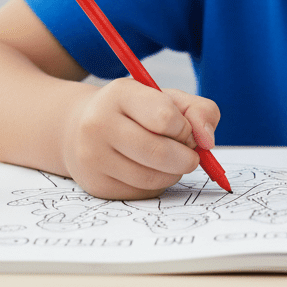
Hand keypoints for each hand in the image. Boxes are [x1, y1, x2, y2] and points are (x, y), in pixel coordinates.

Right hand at [61, 79, 220, 199]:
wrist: (79, 128)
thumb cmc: (134, 111)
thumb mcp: (165, 98)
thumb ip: (198, 110)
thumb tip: (208, 141)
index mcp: (120, 93)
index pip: (165, 117)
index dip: (185, 128)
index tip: (184, 129)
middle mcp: (99, 124)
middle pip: (159, 153)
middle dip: (186, 158)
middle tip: (189, 154)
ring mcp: (93, 157)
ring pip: (152, 178)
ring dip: (173, 173)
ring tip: (170, 161)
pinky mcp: (96, 185)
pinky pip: (141, 193)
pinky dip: (157, 185)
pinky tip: (150, 170)